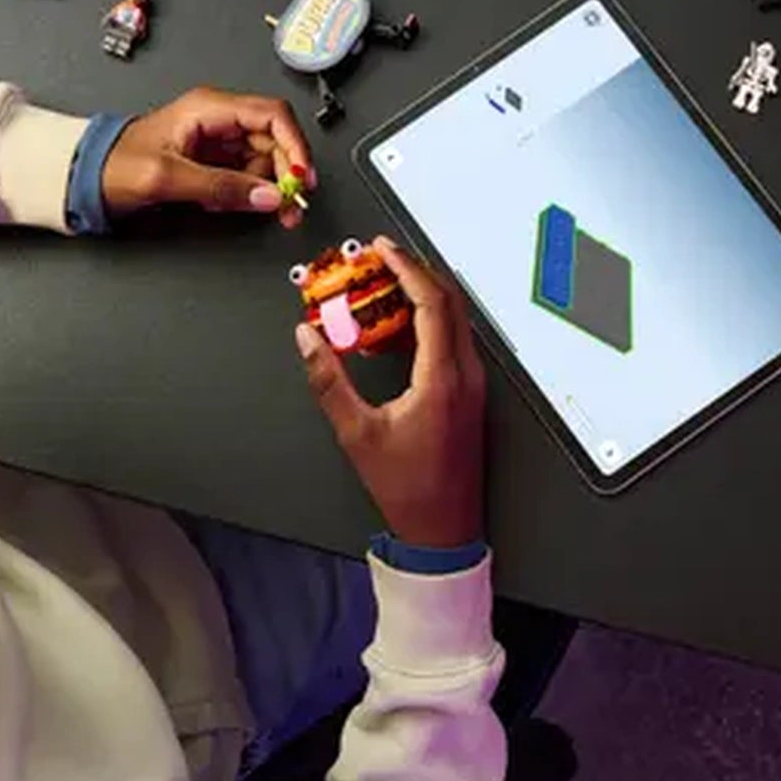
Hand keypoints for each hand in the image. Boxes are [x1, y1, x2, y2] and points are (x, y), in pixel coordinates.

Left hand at [101, 88, 316, 228]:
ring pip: (264, 162)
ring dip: (268, 189)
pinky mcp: (212, 162)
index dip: (295, 145)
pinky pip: (246, 176)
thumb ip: (221, 187)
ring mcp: (216, 141)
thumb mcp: (168, 177)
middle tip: (289, 206)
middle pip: (274, 141)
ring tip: (259, 209)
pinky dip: (249, 194)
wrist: (84, 176)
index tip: (301, 177)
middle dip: (285, 174)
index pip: (272, 115)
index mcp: (209, 108)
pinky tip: (234, 204)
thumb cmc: (114, 164)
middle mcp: (218, 119)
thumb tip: (268, 196)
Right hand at [295, 238, 485, 550]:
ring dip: (423, 295)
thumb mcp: (356, 434)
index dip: (406, 268)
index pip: (432, 303)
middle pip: (450, 302)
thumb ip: (329, 381)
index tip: (382, 249)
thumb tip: (307, 338)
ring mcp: (473, 384)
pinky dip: (429, 321)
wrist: (444, 531)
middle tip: (381, 257)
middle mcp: (467, 375)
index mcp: (444, 379)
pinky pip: (453, 341)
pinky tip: (398, 328)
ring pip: (455, 320)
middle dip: (416, 271)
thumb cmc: (406, 488)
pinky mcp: (470, 394)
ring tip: (384, 285)